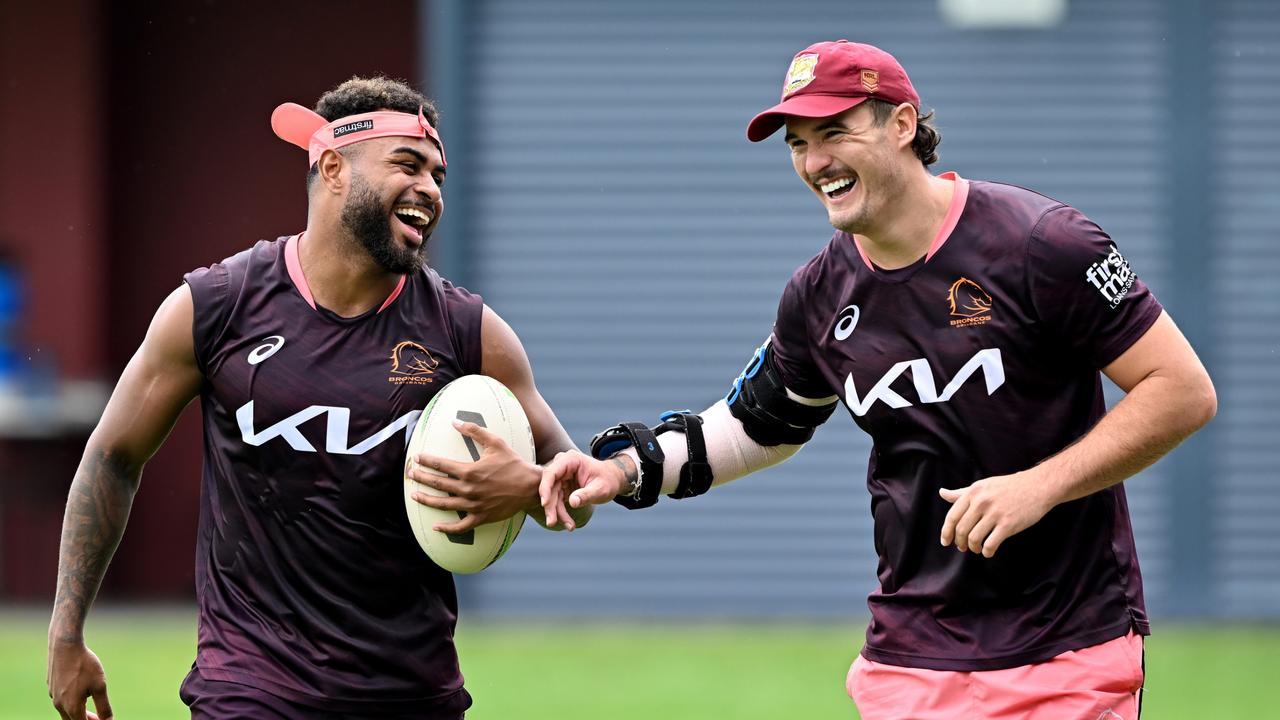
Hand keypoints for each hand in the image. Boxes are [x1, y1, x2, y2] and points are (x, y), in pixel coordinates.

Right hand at [48, 638, 112, 719]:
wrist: (65, 645)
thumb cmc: (84, 665)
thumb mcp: (99, 686)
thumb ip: (104, 707)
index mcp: (71, 707)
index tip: (103, 719)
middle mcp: (59, 704)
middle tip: (99, 717)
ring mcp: (52, 695)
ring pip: (65, 711)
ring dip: (78, 711)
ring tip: (90, 706)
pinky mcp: (51, 686)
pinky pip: (61, 699)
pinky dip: (71, 701)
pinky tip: (79, 691)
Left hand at [408, 419, 539, 533]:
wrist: (530, 487)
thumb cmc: (513, 463)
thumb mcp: (495, 443)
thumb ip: (474, 431)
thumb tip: (454, 422)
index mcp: (470, 471)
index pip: (441, 465)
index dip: (426, 460)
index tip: (416, 458)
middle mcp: (469, 489)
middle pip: (438, 484)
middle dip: (421, 477)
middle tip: (410, 473)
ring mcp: (474, 505)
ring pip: (444, 504)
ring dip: (426, 500)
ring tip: (414, 495)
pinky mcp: (481, 517)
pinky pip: (460, 526)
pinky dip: (447, 528)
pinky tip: (435, 526)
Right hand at [538, 450, 630, 528]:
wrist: (611, 480)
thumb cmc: (607, 480)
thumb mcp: (601, 488)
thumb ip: (587, 494)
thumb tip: (573, 503)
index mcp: (570, 460)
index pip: (551, 472)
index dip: (545, 487)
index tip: (544, 503)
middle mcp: (562, 466)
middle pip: (549, 487)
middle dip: (550, 506)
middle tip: (551, 522)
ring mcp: (561, 476)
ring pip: (552, 496)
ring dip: (557, 513)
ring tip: (570, 527)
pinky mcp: (561, 486)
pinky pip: (557, 501)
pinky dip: (561, 513)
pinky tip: (569, 524)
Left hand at [939, 470, 1055, 557]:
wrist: (1038, 486)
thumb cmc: (1009, 487)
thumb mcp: (983, 485)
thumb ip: (962, 492)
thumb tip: (942, 493)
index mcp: (973, 492)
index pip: (952, 516)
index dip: (946, 532)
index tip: (945, 542)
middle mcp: (981, 502)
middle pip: (961, 530)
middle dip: (959, 543)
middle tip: (963, 547)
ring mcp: (995, 513)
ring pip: (974, 538)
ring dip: (973, 548)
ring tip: (976, 549)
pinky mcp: (1008, 524)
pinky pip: (990, 544)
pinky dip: (986, 551)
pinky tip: (988, 551)